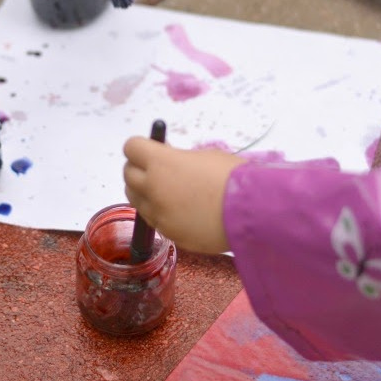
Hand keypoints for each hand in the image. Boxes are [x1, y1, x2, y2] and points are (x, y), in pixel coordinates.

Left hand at [123, 137, 244, 253]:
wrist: (252, 212)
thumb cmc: (232, 177)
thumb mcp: (203, 156)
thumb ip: (177, 159)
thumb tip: (166, 161)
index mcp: (161, 162)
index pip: (131, 147)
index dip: (141, 147)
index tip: (152, 149)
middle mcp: (153, 188)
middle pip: (128, 174)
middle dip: (139, 169)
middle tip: (157, 170)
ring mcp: (159, 214)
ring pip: (136, 199)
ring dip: (145, 192)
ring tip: (168, 191)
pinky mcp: (169, 233)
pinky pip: (154, 219)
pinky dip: (160, 212)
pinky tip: (180, 210)